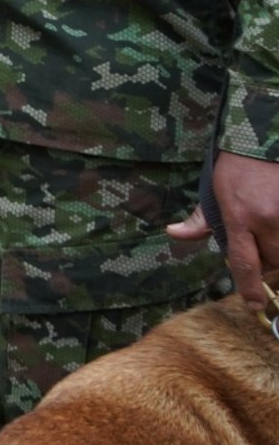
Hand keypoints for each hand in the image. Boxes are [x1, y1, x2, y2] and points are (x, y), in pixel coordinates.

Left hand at [174, 151, 278, 313]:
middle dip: (269, 266)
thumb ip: (201, 219)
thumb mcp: (213, 191)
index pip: (245, 262)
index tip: (255, 304)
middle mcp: (267, 219)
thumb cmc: (236, 166)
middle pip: (274, 263)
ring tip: (271, 239)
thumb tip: (175, 234)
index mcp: (239, 216)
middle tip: (262, 253)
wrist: (263, 140)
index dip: (249, 287)